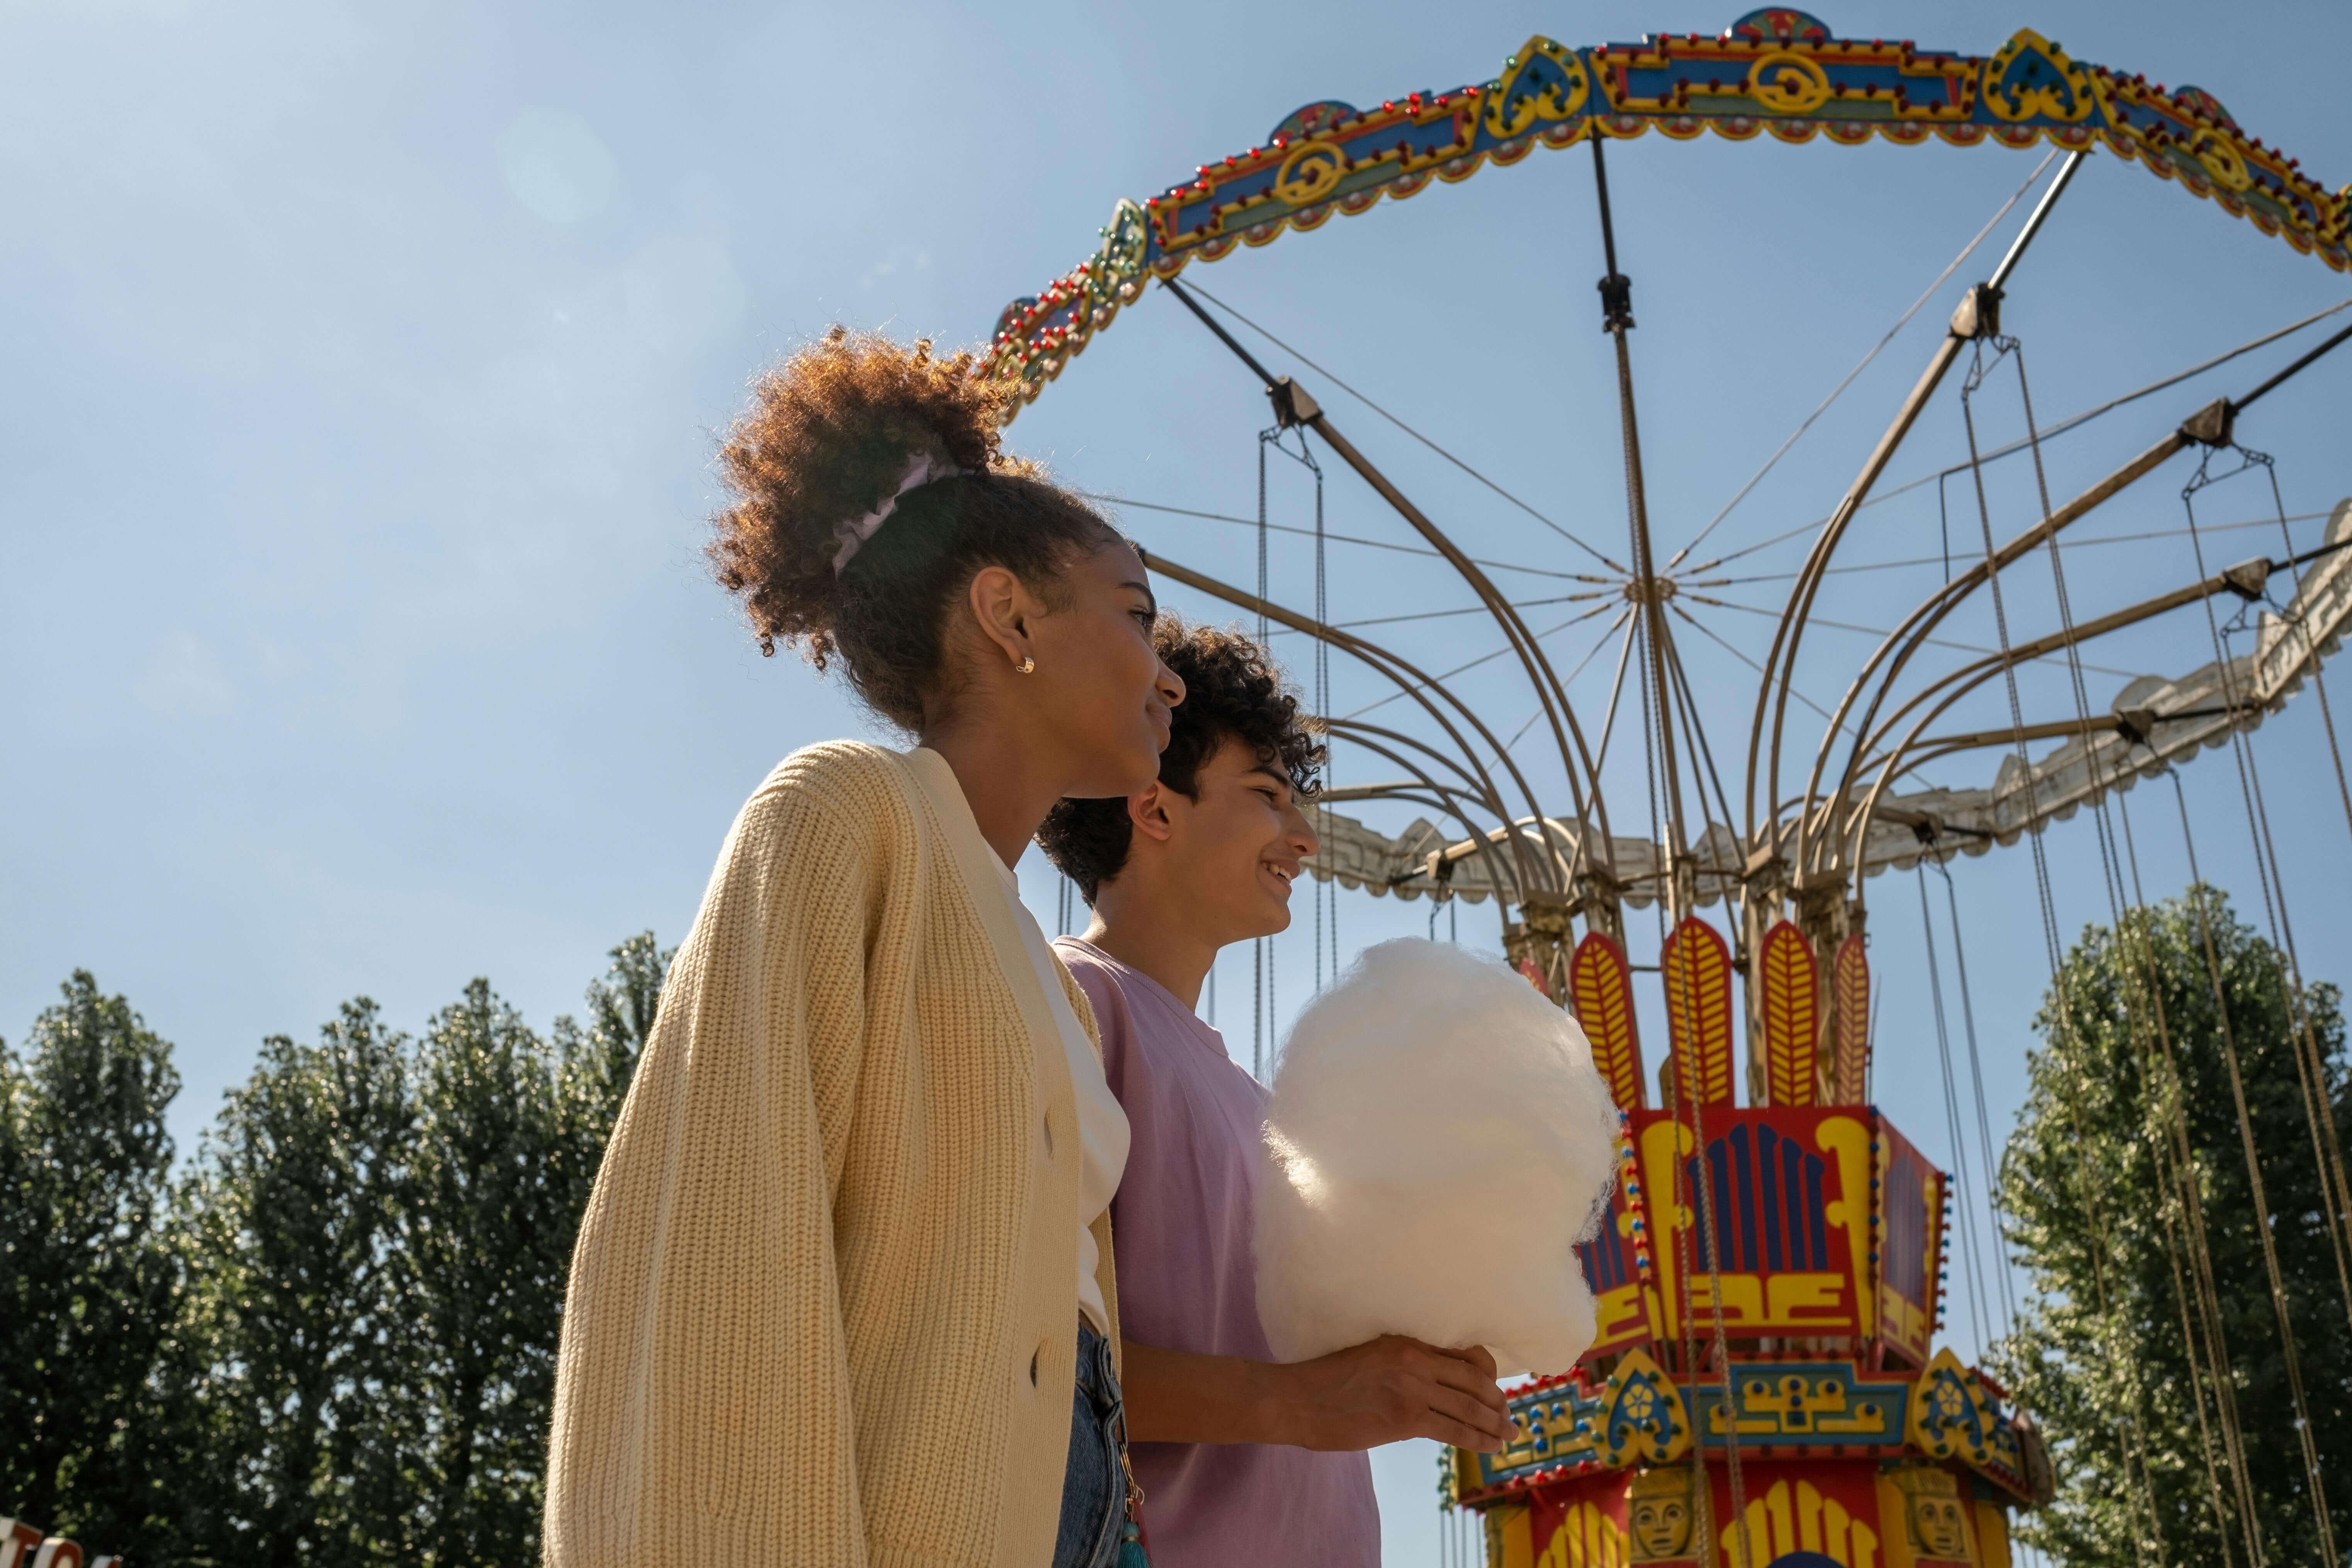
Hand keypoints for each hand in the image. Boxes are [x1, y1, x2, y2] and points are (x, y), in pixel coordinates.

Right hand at [1268, 1336, 1509, 1452]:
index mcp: (1406, 1342)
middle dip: (1497, 1402)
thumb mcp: (1369, 1360)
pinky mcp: (1405, 1417)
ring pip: (1470, 1406)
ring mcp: (1411, 1387)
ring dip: (1495, 1423)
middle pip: (1474, 1380)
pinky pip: (1455, 1429)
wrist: (1295, 1399)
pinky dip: (1479, 1439)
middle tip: (1509, 1417)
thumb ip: (1402, 1369)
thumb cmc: (1324, 1384)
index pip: (1464, 1355)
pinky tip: (1491, 1447)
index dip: (1488, 1375)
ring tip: (1509, 1434)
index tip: (1495, 1391)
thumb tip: (1429, 1394)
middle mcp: (1415, 1359)